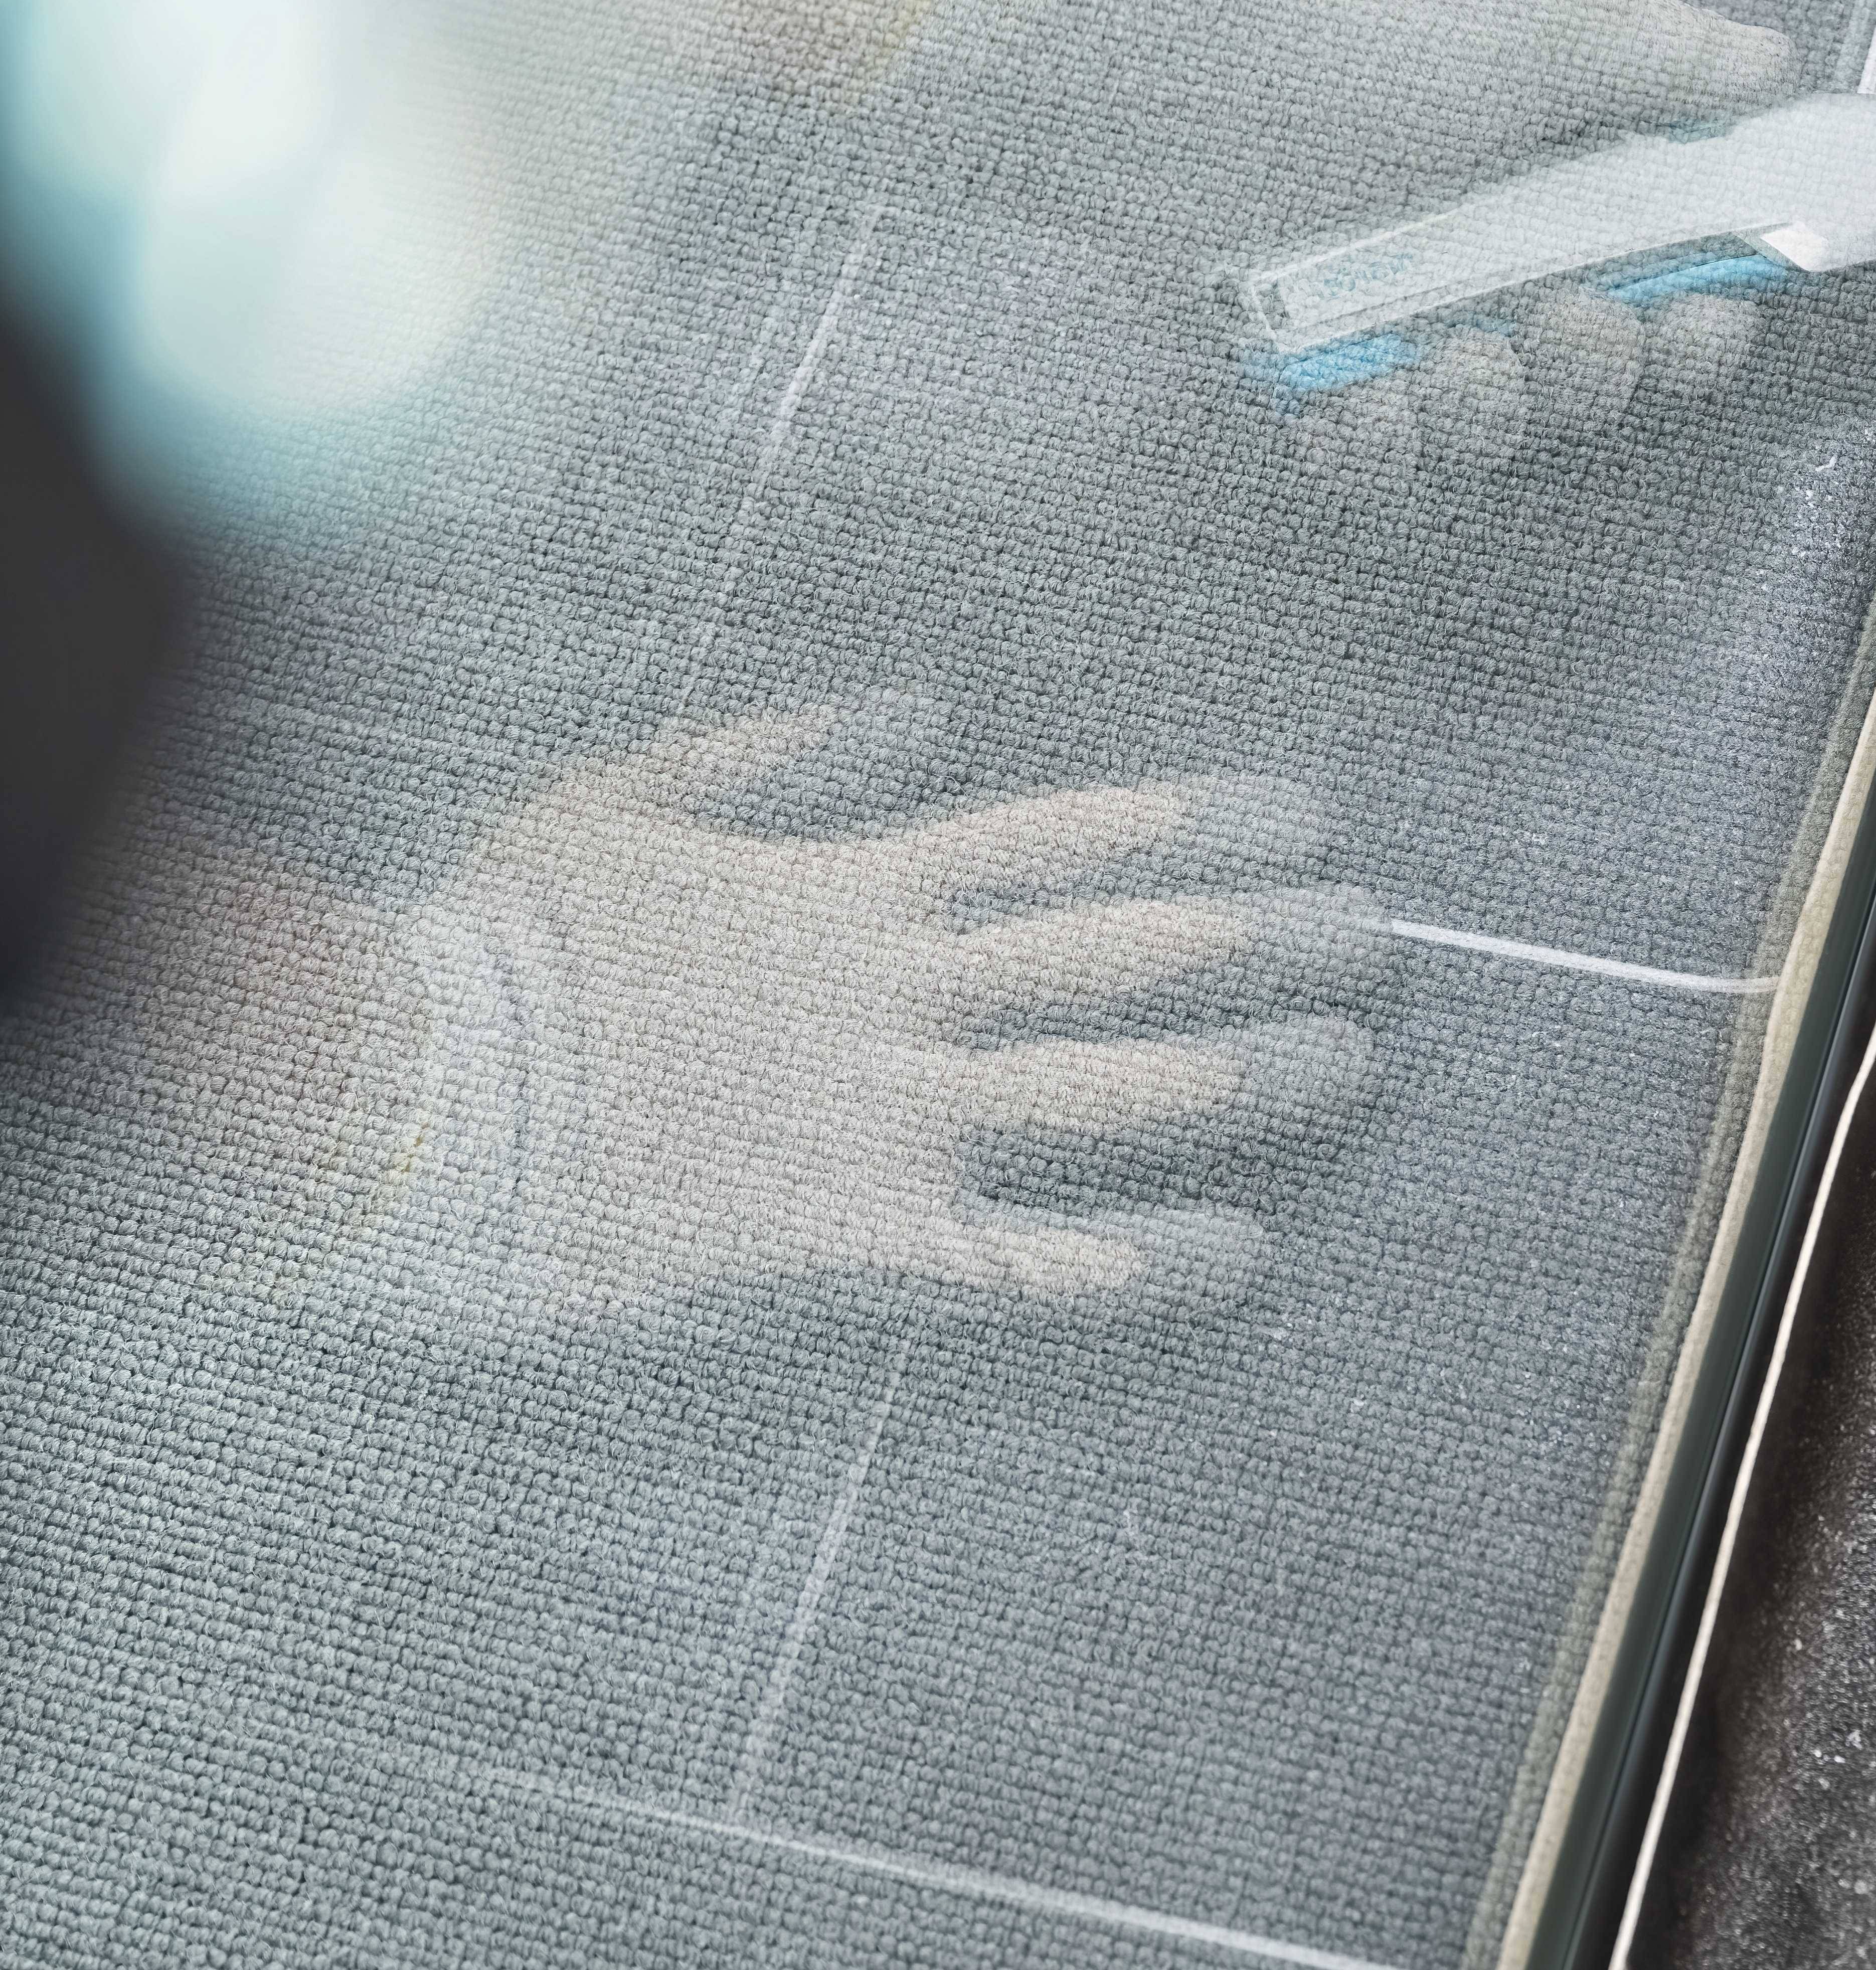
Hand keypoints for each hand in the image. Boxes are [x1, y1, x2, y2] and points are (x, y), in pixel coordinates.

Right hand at [269, 703, 1394, 1337]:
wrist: (394, 1098)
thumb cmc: (494, 950)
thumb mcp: (624, 803)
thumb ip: (775, 753)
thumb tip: (921, 709)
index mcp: (851, 890)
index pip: (1076, 840)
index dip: (1205, 829)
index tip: (1310, 822)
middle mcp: (901, 997)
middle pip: (1136, 958)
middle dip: (1276, 947)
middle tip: (1387, 943)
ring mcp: (886, 1121)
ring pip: (1120, 1091)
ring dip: (1254, 1083)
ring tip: (1357, 1070)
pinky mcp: (855, 1242)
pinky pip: (1034, 1257)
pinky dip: (1147, 1260)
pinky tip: (1245, 1258)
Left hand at [596, 0, 1799, 459]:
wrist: (1175, 67)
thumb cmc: (1364, 25)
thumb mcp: (1546, 14)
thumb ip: (1674, 55)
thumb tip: (1778, 69)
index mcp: (1566, 176)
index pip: (1678, 277)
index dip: (1709, 315)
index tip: (1707, 308)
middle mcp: (1493, 255)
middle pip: (1601, 375)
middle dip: (1608, 369)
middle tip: (1576, 318)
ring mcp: (1402, 318)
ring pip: (1495, 429)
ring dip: (1498, 410)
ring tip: (1454, 354)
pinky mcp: (1312, 372)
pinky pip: (1376, 459)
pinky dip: (1377, 444)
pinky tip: (1360, 399)